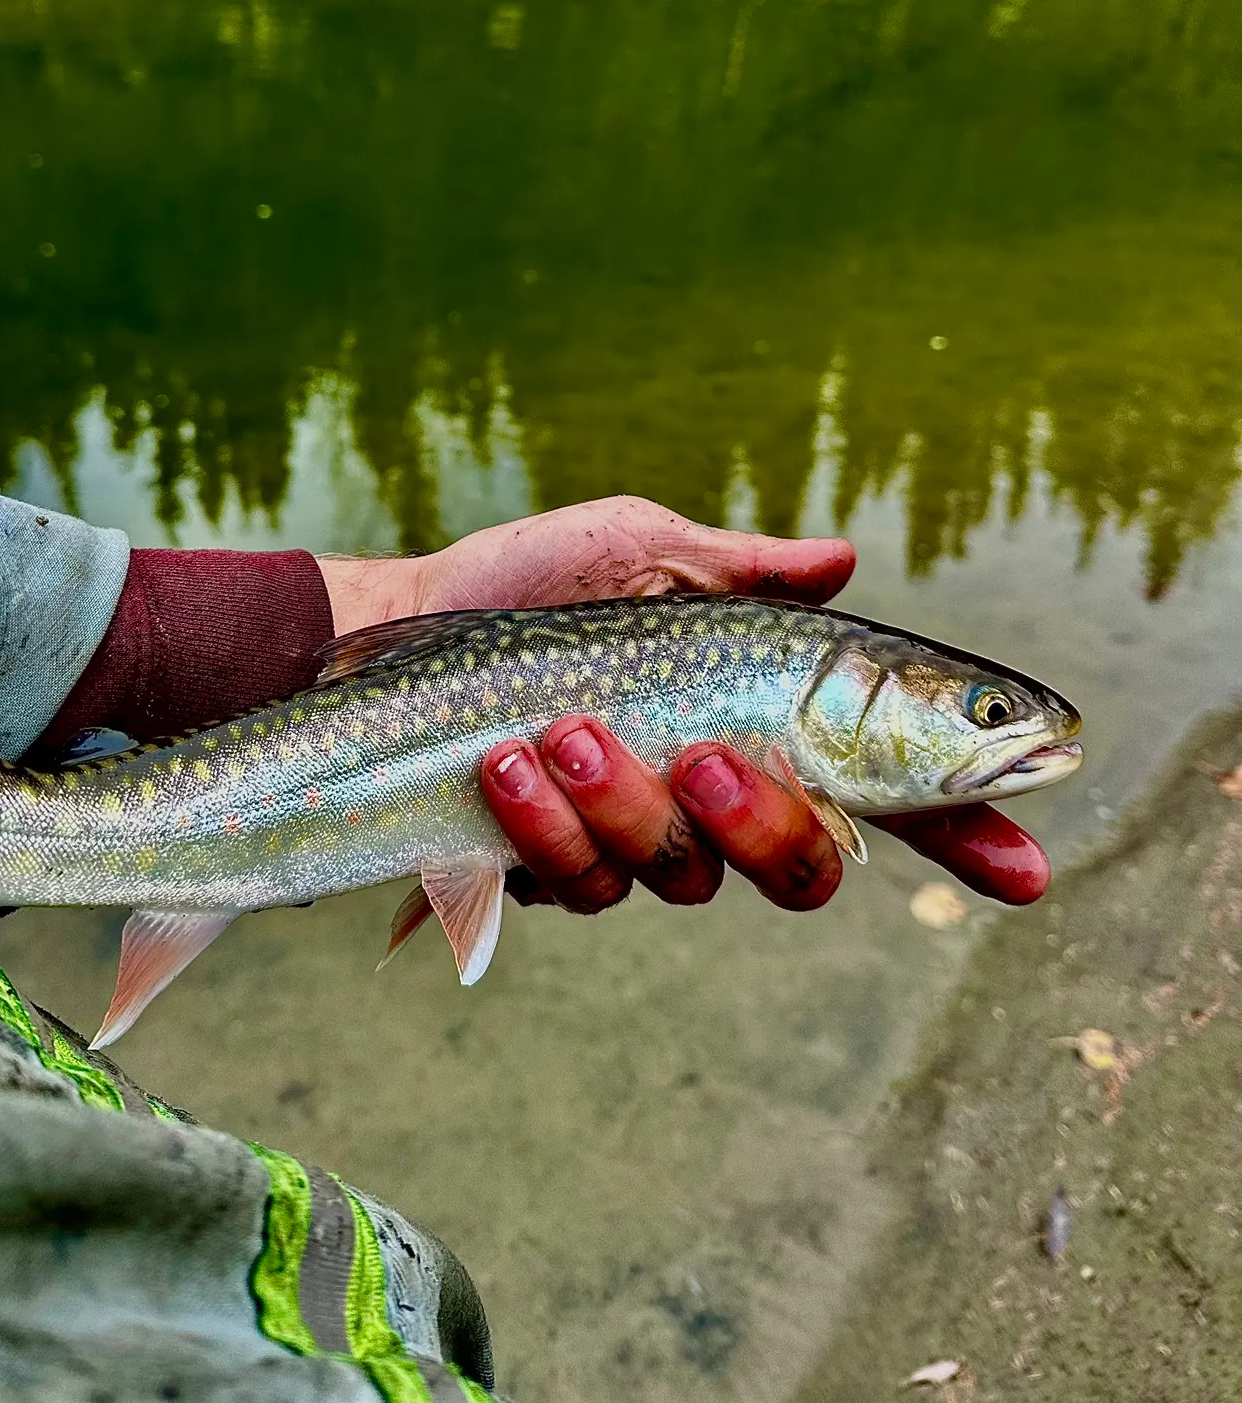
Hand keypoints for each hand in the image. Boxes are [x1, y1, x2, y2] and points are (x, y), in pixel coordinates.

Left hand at [316, 497, 1049, 909]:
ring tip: (555, 728)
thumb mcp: (648, 552)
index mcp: (764, 730)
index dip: (962, 839)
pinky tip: (504, 765)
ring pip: (682, 879)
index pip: (885, 800)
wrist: (412, 628)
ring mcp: (637, 843)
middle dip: (765, 824)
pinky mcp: (554, 869)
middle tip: (709, 754)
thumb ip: (746, 571)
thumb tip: (842, 558)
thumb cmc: (539, 585)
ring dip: (627, 807)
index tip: (1027, 869)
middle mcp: (715, 803)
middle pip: (801, 868)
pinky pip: (582, 886)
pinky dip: (547, 828)